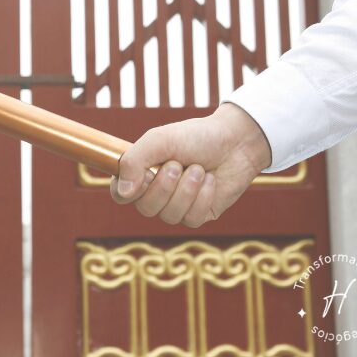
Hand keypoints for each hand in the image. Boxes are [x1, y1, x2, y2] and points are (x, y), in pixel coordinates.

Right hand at [111, 103, 271, 226]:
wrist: (236, 141)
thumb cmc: (196, 136)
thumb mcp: (159, 140)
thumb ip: (134, 161)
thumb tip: (123, 192)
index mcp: (141, 173)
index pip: (120, 195)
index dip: (129, 190)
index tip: (146, 174)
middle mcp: (156, 192)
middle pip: (145, 208)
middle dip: (164, 186)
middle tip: (177, 164)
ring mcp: (177, 205)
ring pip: (169, 216)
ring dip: (186, 190)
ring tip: (198, 168)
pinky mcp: (198, 215)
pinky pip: (191, 219)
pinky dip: (202, 197)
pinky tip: (210, 181)